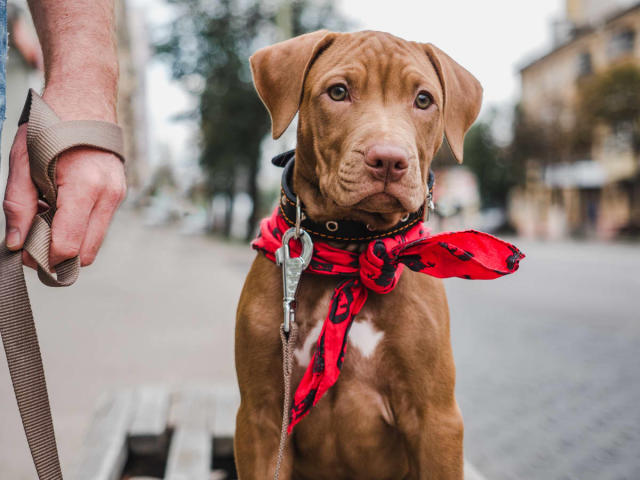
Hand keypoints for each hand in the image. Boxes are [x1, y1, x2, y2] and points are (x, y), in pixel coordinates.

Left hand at [3, 124, 125, 267]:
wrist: (84, 100)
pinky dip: (77, 227)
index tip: (24, 251)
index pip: (68, 245)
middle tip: (33, 240)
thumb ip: (18, 205)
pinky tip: (60, 208)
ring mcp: (117, 196)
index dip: (43, 257)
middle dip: (58, 255)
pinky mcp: (118, 195)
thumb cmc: (52, 125)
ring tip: (46, 217)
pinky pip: (97, 226)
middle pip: (85, 253)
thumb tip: (16, 242)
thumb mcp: (22, 161)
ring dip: (68, 241)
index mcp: (85, 186)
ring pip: (93, 243)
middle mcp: (108, 195)